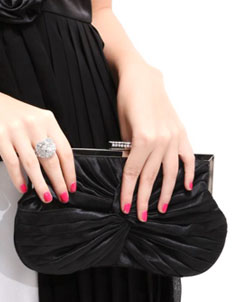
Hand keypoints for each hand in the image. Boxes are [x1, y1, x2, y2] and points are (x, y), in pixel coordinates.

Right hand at [0, 80, 76, 202]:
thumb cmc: (3, 112)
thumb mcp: (30, 119)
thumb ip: (43, 137)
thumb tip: (54, 165)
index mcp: (46, 119)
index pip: (64, 150)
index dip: (69, 171)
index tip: (71, 184)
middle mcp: (34, 124)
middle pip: (51, 160)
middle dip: (59, 182)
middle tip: (62, 196)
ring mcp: (17, 130)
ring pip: (33, 165)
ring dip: (41, 185)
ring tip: (45, 197)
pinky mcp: (0, 136)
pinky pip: (13, 163)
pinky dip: (18, 178)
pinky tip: (22, 187)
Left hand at [116, 60, 194, 220]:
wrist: (143, 77)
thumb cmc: (127, 99)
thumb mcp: (122, 128)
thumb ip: (128, 152)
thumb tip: (131, 173)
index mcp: (143, 139)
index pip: (134, 173)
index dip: (128, 192)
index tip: (125, 207)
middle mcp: (161, 140)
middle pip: (150, 177)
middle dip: (144, 199)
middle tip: (140, 216)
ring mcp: (174, 137)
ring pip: (169, 172)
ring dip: (165, 192)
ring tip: (160, 208)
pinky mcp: (181, 133)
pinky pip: (187, 157)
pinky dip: (188, 172)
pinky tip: (187, 187)